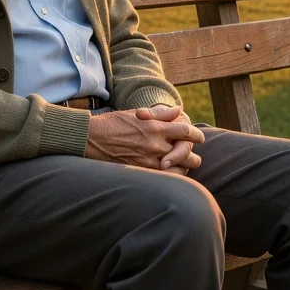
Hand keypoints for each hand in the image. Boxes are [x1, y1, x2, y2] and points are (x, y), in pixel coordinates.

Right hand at [84, 105, 204, 172]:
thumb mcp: (136, 113)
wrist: (90, 139)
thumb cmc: (113, 123)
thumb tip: (179, 111)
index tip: (200, 137)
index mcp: (154, 127)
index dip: (196, 134)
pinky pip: (164, 178)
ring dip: (183, 167)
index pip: (185, 131)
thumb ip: (160, 113)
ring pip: (178, 168)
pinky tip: (169, 174)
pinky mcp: (140, 172)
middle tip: (193, 155)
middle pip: (187, 152)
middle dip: (193, 154)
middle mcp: (154, 144)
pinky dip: (170, 176)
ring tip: (182, 165)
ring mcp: (148, 161)